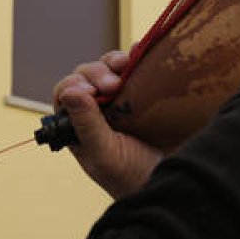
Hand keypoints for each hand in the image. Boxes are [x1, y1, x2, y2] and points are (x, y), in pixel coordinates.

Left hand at [53, 50, 162, 198]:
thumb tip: (69, 92)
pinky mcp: (146, 93)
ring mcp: (123, 99)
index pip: (67, 92)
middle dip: (97, 73)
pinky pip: (138, 67)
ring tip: (126, 64)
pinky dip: (137, 56)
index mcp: (79, 124)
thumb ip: (86, 124)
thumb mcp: (105, 153)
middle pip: (88, 75)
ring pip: (111, 68)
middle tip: (113, 85)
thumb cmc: (131, 177)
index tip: (90, 91)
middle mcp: (98, 109)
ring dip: (115, 61)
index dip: (75, 85)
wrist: (172, 184)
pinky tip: (140, 54)